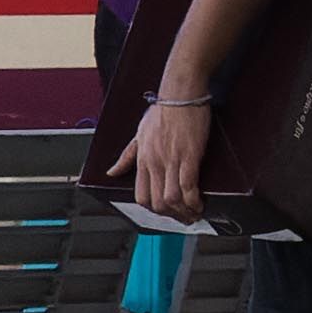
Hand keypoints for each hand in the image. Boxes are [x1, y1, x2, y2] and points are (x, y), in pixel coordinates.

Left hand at [111, 96, 216, 221]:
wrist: (180, 94)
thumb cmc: (163, 110)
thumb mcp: (139, 134)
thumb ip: (126, 156)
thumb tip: (111, 172)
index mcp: (143, 159)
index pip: (141, 196)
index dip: (154, 211)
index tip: (166, 213)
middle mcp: (154, 163)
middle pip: (158, 202)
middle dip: (171, 216)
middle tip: (183, 218)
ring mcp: (171, 160)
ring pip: (172, 198)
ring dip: (184, 212)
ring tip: (194, 213)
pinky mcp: (189, 155)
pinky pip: (189, 186)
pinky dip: (194, 200)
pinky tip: (200, 203)